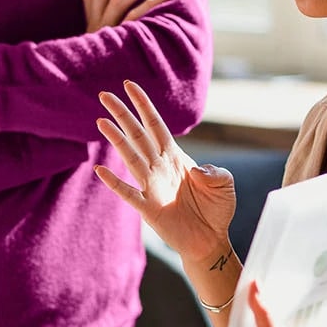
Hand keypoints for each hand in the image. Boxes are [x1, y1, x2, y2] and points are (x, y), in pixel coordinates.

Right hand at [95, 80, 234, 265]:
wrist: (210, 240)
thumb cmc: (217, 210)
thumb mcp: (225, 184)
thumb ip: (215, 172)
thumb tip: (196, 169)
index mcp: (176, 157)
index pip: (156, 125)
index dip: (143, 105)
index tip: (129, 86)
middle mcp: (160, 167)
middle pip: (137, 135)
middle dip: (122, 114)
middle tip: (104, 95)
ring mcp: (152, 186)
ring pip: (131, 157)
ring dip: (116, 140)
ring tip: (102, 122)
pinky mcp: (148, 208)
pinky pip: (128, 193)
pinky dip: (115, 182)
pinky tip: (101, 170)